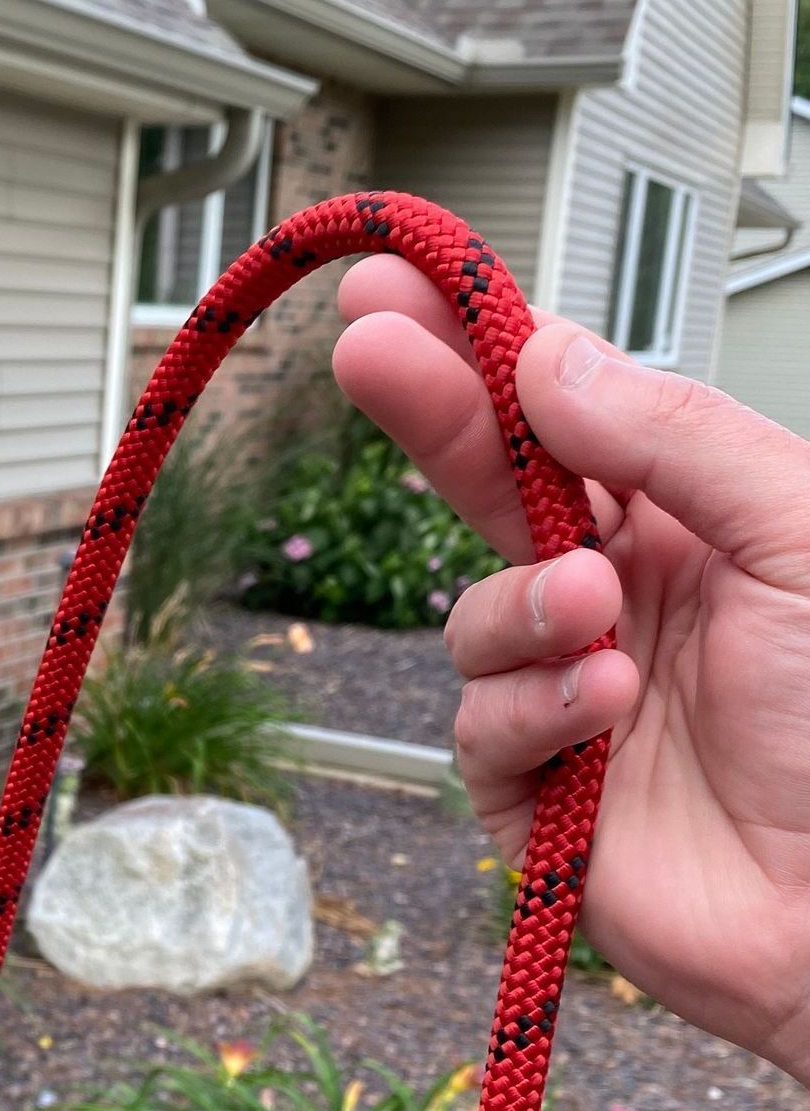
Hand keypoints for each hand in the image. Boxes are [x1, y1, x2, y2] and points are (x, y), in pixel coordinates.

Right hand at [335, 256, 809, 1082]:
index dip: (484, 353)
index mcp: (690, 529)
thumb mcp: (800, 541)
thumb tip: (550, 363)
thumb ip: (674, 445)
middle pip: (489, 495)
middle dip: (430, 418)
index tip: (408, 291)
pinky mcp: (534, 794)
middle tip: (368, 348)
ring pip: (473, 622)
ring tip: (599, 623)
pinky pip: (480, 729)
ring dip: (523, 611)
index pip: (565, 423)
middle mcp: (618, 603)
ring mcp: (569, 698)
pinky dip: (534, 713)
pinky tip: (603, 714)